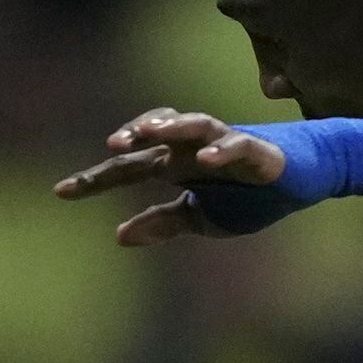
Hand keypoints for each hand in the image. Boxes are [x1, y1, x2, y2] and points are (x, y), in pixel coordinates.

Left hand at [57, 108, 284, 244]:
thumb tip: (119, 236)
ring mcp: (223, 144)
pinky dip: (221, 149)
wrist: (301, 182)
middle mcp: (193, 149)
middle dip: (134, 138)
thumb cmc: (248, 195)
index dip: (96, 179)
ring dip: (171, 127)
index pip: (129, 168)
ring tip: (149, 133)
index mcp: (175, 165)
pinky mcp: (256, 149)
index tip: (61, 193)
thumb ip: (163, 223)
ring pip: (193, 125)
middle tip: (112, 145)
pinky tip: (205, 160)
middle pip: (156, 138)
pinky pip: (236, 144)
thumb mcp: (199, 218)